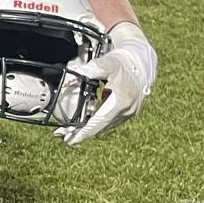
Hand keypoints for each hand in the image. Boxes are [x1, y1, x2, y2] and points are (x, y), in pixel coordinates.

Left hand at [58, 21, 156, 145]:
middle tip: (63, 137)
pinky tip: (85, 124)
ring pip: (105, 126)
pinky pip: (110, 121)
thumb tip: (70, 77)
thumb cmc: (121, 63)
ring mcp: (129, 113)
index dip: (85, 132)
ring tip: (70, 132)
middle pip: (101, 127)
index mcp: (122, 101)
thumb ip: (88, 70)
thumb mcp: (105, 64)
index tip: (71, 139)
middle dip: (82, 133)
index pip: (100, 121)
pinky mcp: (129, 112)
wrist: (140, 62)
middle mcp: (127, 110)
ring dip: (89, 130)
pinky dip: (97, 123)